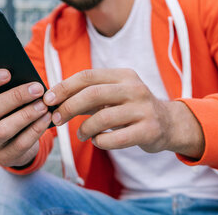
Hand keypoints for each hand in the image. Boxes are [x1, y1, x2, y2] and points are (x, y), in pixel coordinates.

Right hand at [0, 69, 51, 166]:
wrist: (17, 145)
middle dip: (16, 97)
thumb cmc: (12, 113)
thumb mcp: (7, 101)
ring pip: (3, 129)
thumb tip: (26, 79)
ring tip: (43, 105)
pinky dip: (35, 130)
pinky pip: (20, 144)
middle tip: (37, 89)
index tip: (8, 73)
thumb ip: (10, 89)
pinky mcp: (4, 157)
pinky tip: (47, 118)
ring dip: (26, 115)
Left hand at [43, 68, 204, 157]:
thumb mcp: (112, 95)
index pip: (87, 76)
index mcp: (123, 75)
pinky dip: (100, 141)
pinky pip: (116, 138)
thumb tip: (53, 99)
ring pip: (103, 118)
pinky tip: (97, 141)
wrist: (169, 124)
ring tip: (80, 134)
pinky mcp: (149, 130)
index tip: (48, 99)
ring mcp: (144, 109)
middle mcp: (134, 88)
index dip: (64, 87)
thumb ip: (87, 95)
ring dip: (84, 128)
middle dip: (69, 107)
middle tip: (56, 119)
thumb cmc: (130, 108)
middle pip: (93, 94)